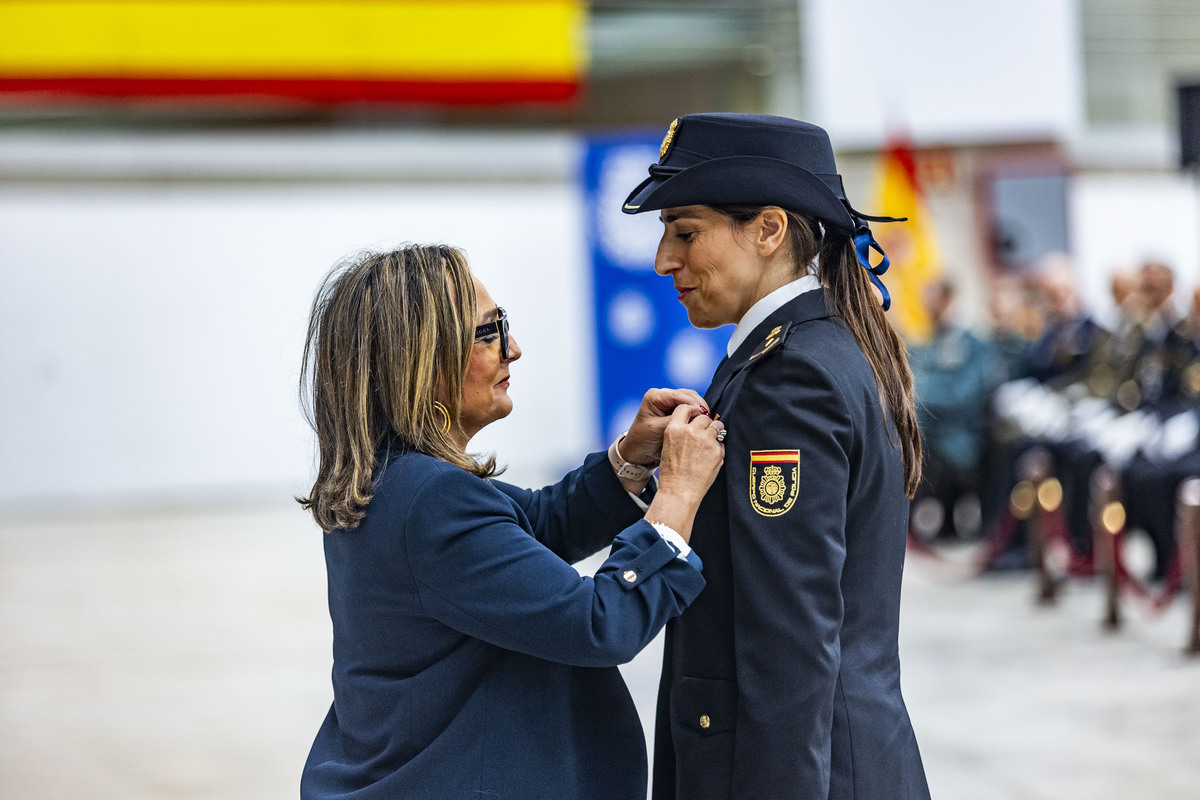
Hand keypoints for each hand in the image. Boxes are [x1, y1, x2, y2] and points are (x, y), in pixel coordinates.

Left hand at [620, 388, 709, 465]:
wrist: (638, 451)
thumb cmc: (642, 440)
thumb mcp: (658, 429)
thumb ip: (675, 420)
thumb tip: (694, 414)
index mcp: (655, 396)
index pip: (679, 395)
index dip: (693, 404)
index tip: (703, 414)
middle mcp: (663, 396)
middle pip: (688, 395)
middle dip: (699, 405)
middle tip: (708, 418)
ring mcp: (670, 403)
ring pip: (691, 400)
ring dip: (700, 409)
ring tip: (706, 421)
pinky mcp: (675, 411)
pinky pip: (690, 408)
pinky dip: (697, 414)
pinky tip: (702, 422)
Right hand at [645, 403, 725, 541]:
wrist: (680, 491)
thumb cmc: (673, 472)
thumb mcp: (668, 446)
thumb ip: (680, 432)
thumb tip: (695, 424)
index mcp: (674, 429)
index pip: (685, 408)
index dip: (691, 412)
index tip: (694, 418)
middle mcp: (690, 431)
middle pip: (703, 417)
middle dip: (705, 424)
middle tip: (703, 436)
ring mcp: (705, 439)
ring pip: (716, 426)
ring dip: (714, 433)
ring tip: (708, 446)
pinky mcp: (716, 450)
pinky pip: (721, 442)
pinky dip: (718, 448)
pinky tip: (710, 458)